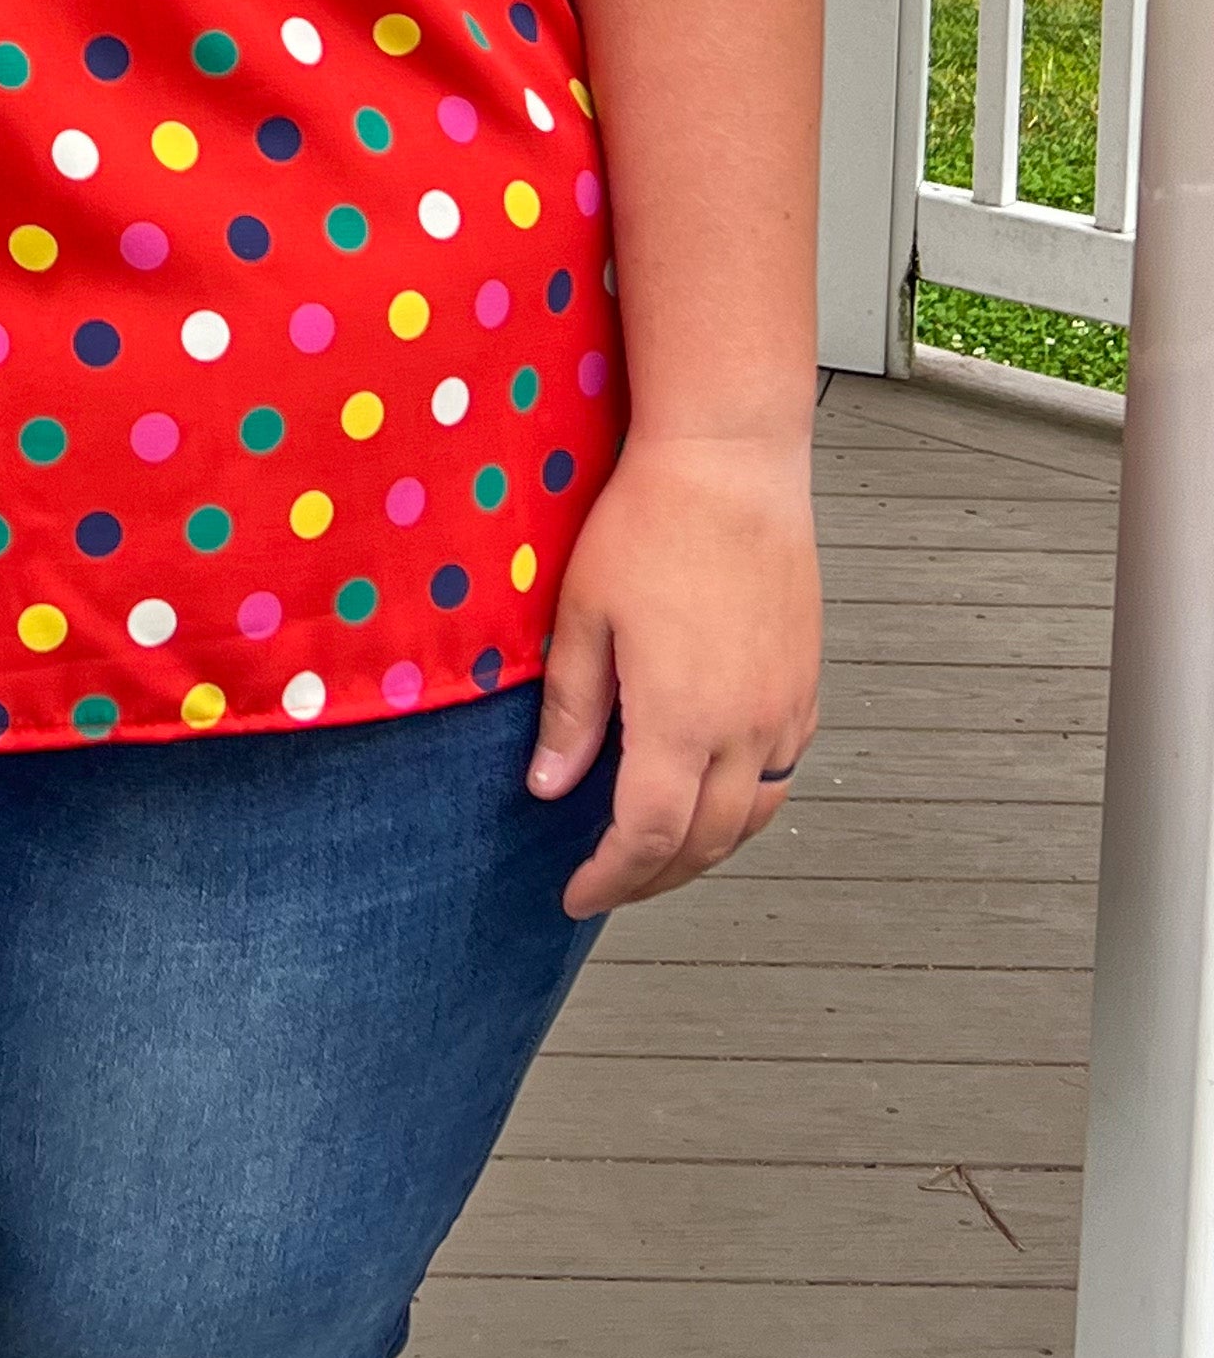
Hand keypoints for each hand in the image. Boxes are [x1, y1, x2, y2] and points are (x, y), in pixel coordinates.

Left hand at [529, 430, 819, 918]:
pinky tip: (713, 791)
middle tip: (608, 882)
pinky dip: (747, 803)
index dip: (611, 878)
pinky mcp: (806, 685)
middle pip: (705, 841)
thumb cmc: (649, 525)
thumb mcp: (582, 614)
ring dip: (705, 848)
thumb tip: (550, 788)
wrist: (731, 465)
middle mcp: (746, 727)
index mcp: (683, 719)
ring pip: (754, 816)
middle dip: (653, 877)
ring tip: (656, 851)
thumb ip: (572, 710)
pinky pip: (783, 773)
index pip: (649, 837)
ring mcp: (785, 709)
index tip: (576, 893)